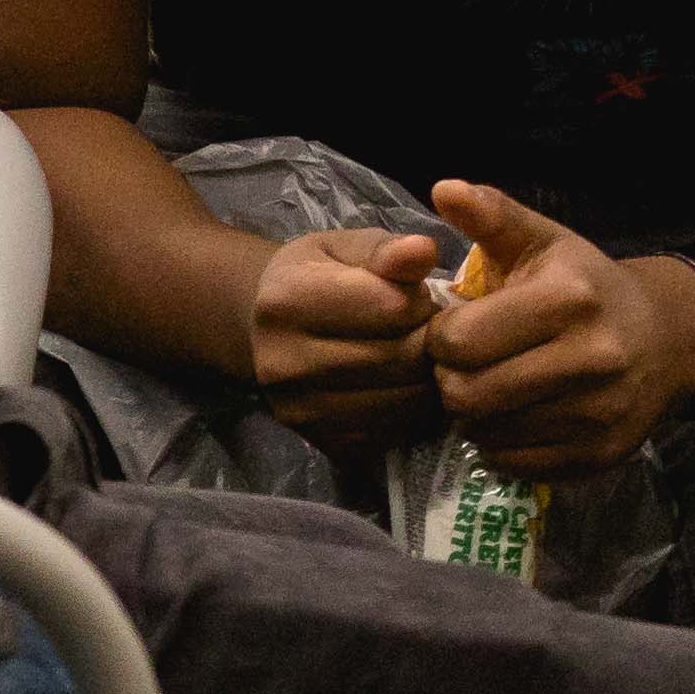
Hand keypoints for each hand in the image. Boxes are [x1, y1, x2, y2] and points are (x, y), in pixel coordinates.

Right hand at [247, 226, 447, 454]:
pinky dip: (414, 412)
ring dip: (427, 379)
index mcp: (287, 301)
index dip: (418, 299)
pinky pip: (395, 433)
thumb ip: (384, 249)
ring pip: (403, 402)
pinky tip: (403, 386)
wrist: (266, 330)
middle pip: (399, 358)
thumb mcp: (343, 248)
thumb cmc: (314, 278)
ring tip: (416, 356)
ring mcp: (301, 412)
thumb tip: (424, 250)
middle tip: (423, 328)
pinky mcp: (324, 445)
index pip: (390, 306)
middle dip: (428, 341)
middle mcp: (285, 363)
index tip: (412, 295)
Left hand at [422, 181, 694, 478]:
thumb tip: (442, 188)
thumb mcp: (541, 239)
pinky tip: (514, 415)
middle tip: (462, 366)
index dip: (440, 339)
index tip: (452, 330)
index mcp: (567, 300)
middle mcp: (591, 359)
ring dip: (474, 416)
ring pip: (489, 435)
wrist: (665, 338)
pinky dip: (503, 445)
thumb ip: (490, 214)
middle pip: (468, 395)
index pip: (459, 342)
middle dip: (451, 381)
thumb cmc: (584, 283)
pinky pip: (518, 465)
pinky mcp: (601, 455)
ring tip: (488, 387)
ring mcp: (600, 414)